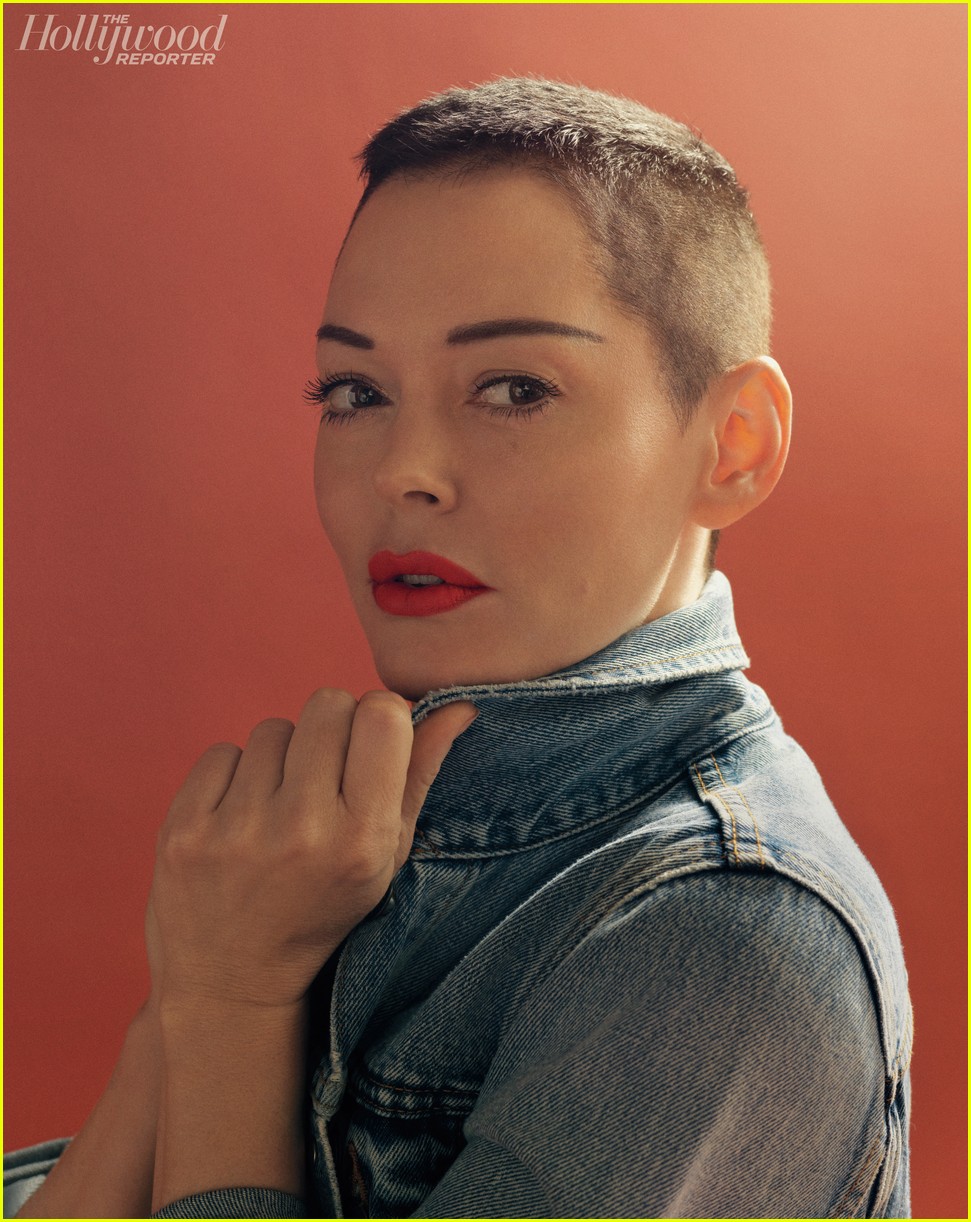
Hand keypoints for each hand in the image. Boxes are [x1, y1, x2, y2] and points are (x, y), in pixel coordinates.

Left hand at [145, 690, 475, 1011]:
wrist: (231, 982)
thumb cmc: (324, 909)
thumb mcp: (387, 855)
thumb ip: (421, 775)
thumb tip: (459, 705)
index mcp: (363, 839)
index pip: (382, 714)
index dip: (380, 719)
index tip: (372, 748)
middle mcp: (302, 830)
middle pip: (328, 705)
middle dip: (332, 731)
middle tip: (325, 779)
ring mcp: (236, 830)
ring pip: (273, 728)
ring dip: (281, 758)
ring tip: (280, 810)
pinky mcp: (182, 828)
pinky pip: (222, 752)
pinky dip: (234, 777)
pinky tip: (240, 821)